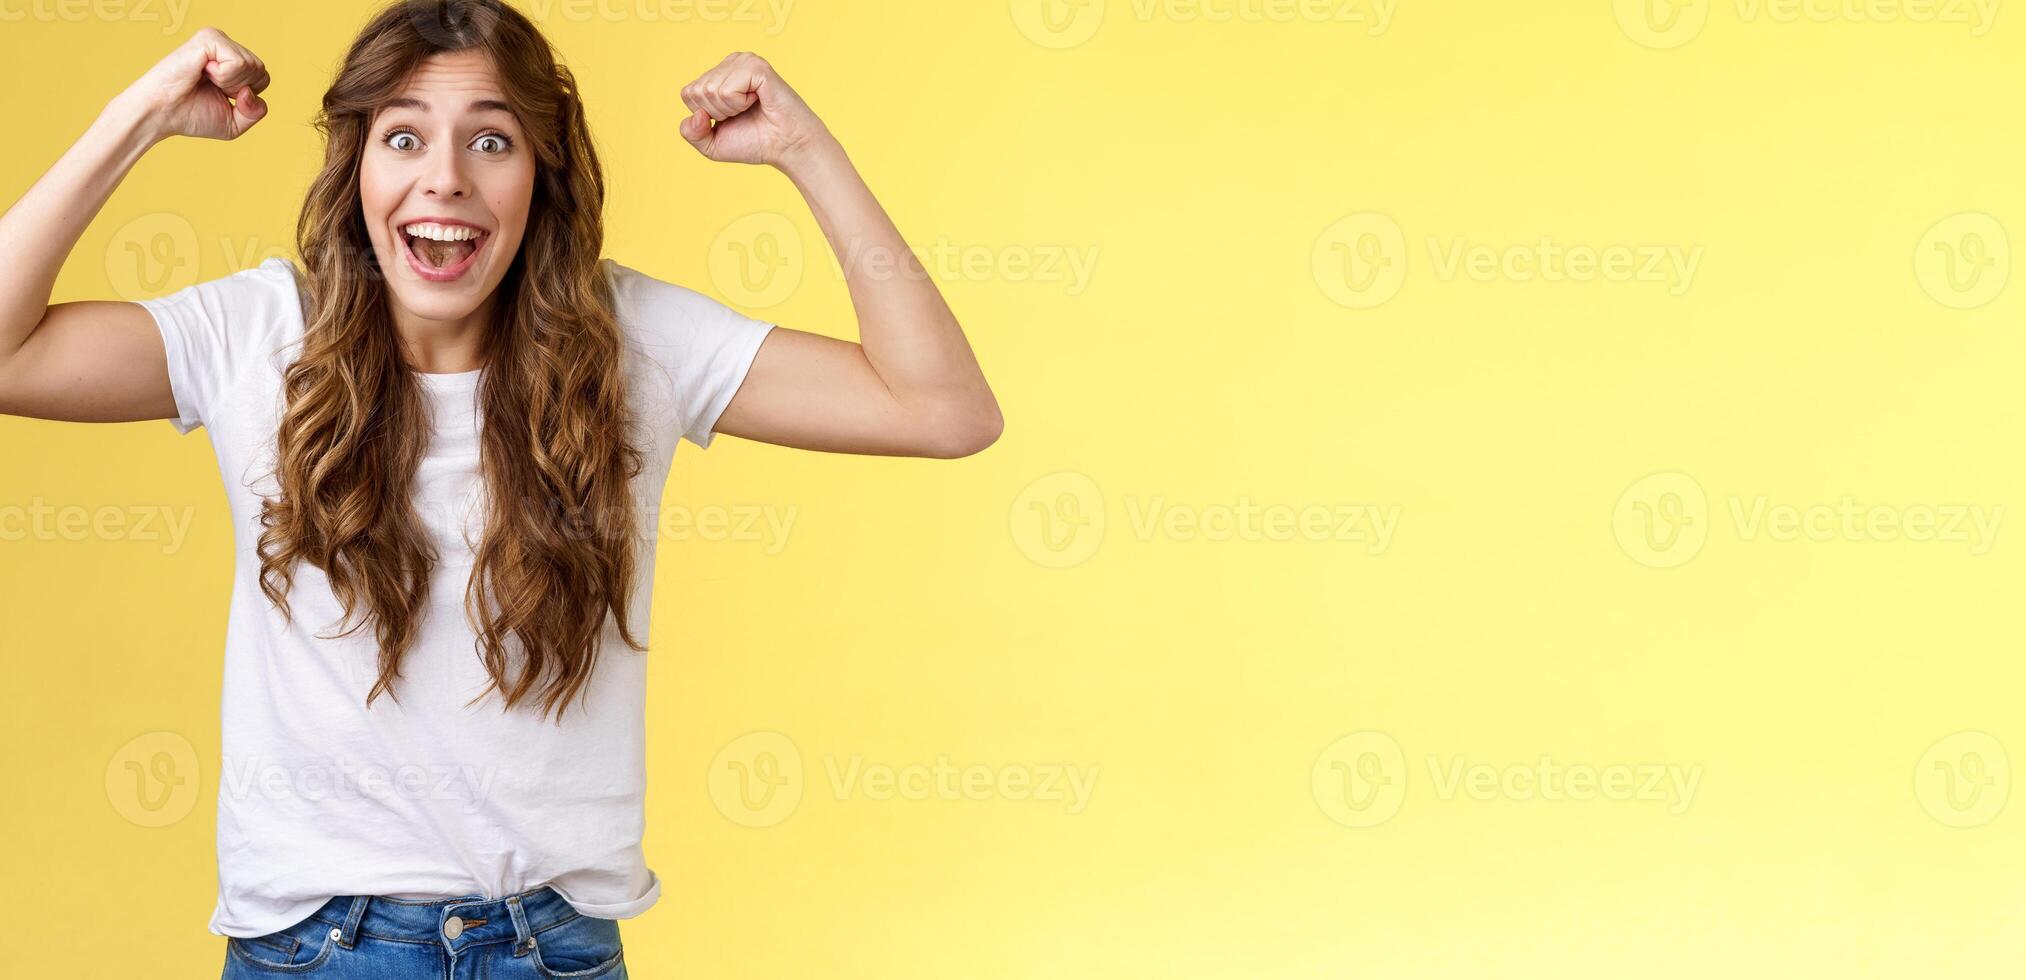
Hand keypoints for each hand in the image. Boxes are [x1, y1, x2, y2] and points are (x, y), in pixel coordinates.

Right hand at [115, 26, 269, 143]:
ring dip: (230, 84)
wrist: (161, 113)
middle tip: (210, 88)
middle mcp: (225, 46)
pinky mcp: (209, 37)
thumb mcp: (234, 121)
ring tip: (205, 80)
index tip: (219, 96)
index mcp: (231, 61)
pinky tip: (203, 72)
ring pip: (252, 66)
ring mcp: (217, 39)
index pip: (263, 78)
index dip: (246, 97)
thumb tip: (250, 91)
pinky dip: (224, 77)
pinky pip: (238, 63)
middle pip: (261, 72)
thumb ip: (256, 111)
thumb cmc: (191, 114)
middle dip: (240, 90)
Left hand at [677, 52, 832, 170]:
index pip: (688, 93)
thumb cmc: (755, 142)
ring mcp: (744, 61)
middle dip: (717, 113)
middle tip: (743, 114)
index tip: (731, 119)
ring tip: (751, 107)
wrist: (786, 147)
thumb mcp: (711, 144)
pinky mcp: (756, 67)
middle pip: (697, 91)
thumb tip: (695, 114)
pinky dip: (739, 104)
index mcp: (719, 74)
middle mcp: (731, 62)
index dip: (705, 115)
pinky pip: (727, 90)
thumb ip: (690, 133)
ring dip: (730, 109)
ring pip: (710, 90)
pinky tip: (757, 100)